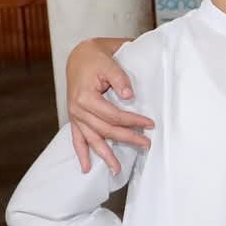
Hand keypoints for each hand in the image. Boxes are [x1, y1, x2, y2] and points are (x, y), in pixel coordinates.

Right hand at [66, 39, 151, 174]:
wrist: (79, 55)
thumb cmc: (95, 58)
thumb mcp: (109, 63)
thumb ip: (120, 79)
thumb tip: (130, 96)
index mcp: (85, 98)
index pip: (114, 115)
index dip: (133, 121)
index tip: (150, 124)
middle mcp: (78, 110)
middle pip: (106, 130)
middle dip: (127, 138)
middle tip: (146, 145)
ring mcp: (75, 116)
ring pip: (91, 139)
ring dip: (104, 155)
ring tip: (116, 170)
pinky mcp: (75, 118)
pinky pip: (76, 139)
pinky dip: (81, 154)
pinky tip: (86, 168)